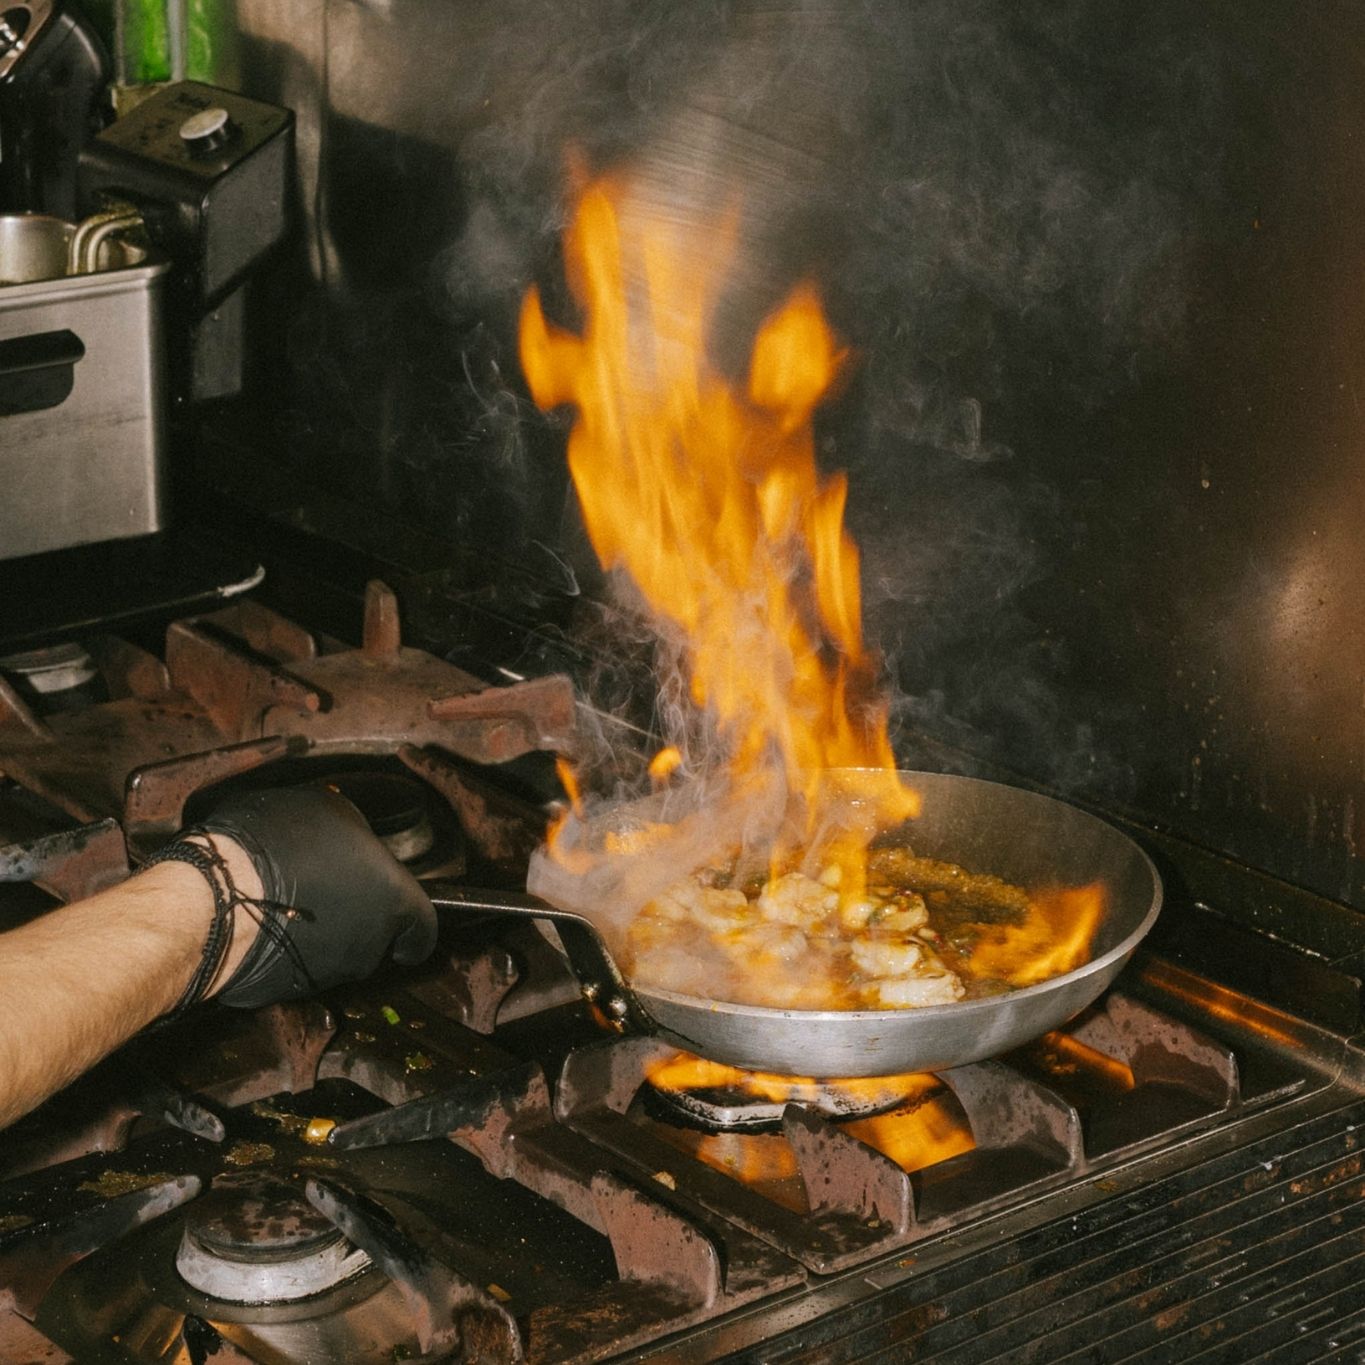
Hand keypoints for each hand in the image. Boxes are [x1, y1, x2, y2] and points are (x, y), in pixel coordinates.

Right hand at [193, 786, 437, 1008]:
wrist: (214, 898)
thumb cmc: (276, 845)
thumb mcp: (326, 809)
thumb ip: (353, 831)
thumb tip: (351, 836)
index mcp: (394, 900)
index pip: (423, 927)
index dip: (414, 926)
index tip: (405, 923)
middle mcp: (370, 945)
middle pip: (376, 939)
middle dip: (358, 920)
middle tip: (328, 890)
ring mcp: (329, 972)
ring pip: (337, 955)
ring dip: (322, 934)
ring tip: (290, 899)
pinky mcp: (288, 991)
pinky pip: (298, 967)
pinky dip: (290, 950)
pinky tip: (266, 922)